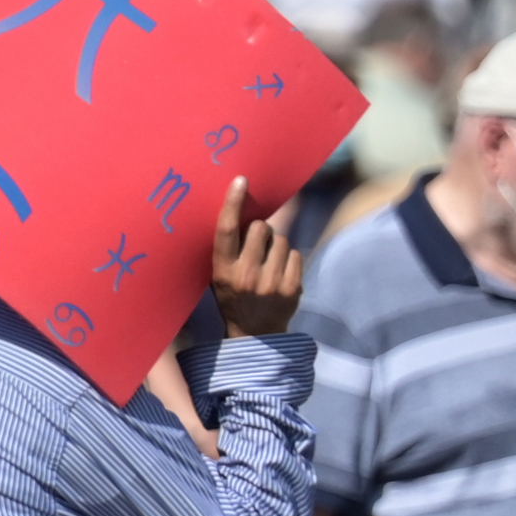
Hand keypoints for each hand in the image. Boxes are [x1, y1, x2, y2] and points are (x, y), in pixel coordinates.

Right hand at [211, 182, 306, 337]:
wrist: (256, 334)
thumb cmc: (234, 296)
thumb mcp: (220, 275)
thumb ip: (228, 249)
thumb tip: (242, 211)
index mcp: (222, 270)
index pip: (226, 231)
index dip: (233, 204)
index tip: (241, 181)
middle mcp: (246, 276)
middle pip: (260, 228)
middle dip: (260, 230)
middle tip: (256, 247)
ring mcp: (271, 283)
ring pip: (280, 239)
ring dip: (276, 246)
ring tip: (268, 265)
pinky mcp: (292, 288)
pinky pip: (295, 253)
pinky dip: (289, 259)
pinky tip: (280, 273)